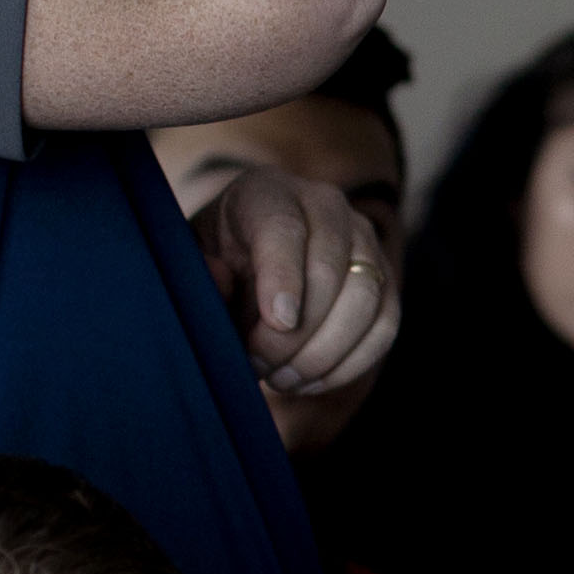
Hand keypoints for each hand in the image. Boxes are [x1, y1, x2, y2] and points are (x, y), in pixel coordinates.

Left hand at [188, 168, 397, 400]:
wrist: (244, 265)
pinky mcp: (385, 281)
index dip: (283, 278)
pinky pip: (384, 327)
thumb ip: (199, 271)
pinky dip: (349, 363)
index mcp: (267, 192)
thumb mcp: (189, 262)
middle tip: (261, 366)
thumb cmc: (214, 264)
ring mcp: (363, 241)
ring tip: (283, 379)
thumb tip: (222, 280)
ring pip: (366, 300)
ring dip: (325, 352)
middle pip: (331, 269)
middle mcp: (325, 206)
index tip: (276, 323)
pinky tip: (310, 381)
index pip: (285, 230)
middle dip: (300, 330)